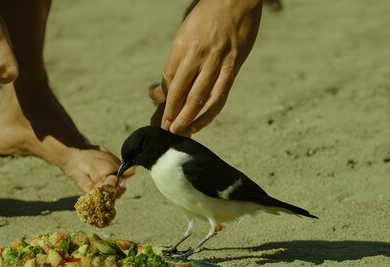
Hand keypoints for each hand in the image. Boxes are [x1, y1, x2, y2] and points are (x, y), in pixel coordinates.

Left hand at [150, 0, 261, 135]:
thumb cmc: (210, 12)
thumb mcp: (188, 29)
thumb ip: (181, 54)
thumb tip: (170, 79)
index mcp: (182, 45)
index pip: (168, 78)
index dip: (161, 95)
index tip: (156, 101)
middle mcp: (197, 55)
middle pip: (179, 92)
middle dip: (170, 114)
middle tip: (164, 129)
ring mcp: (216, 62)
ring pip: (198, 98)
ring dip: (186, 118)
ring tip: (179, 132)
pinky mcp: (233, 66)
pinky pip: (219, 96)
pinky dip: (208, 114)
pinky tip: (201, 123)